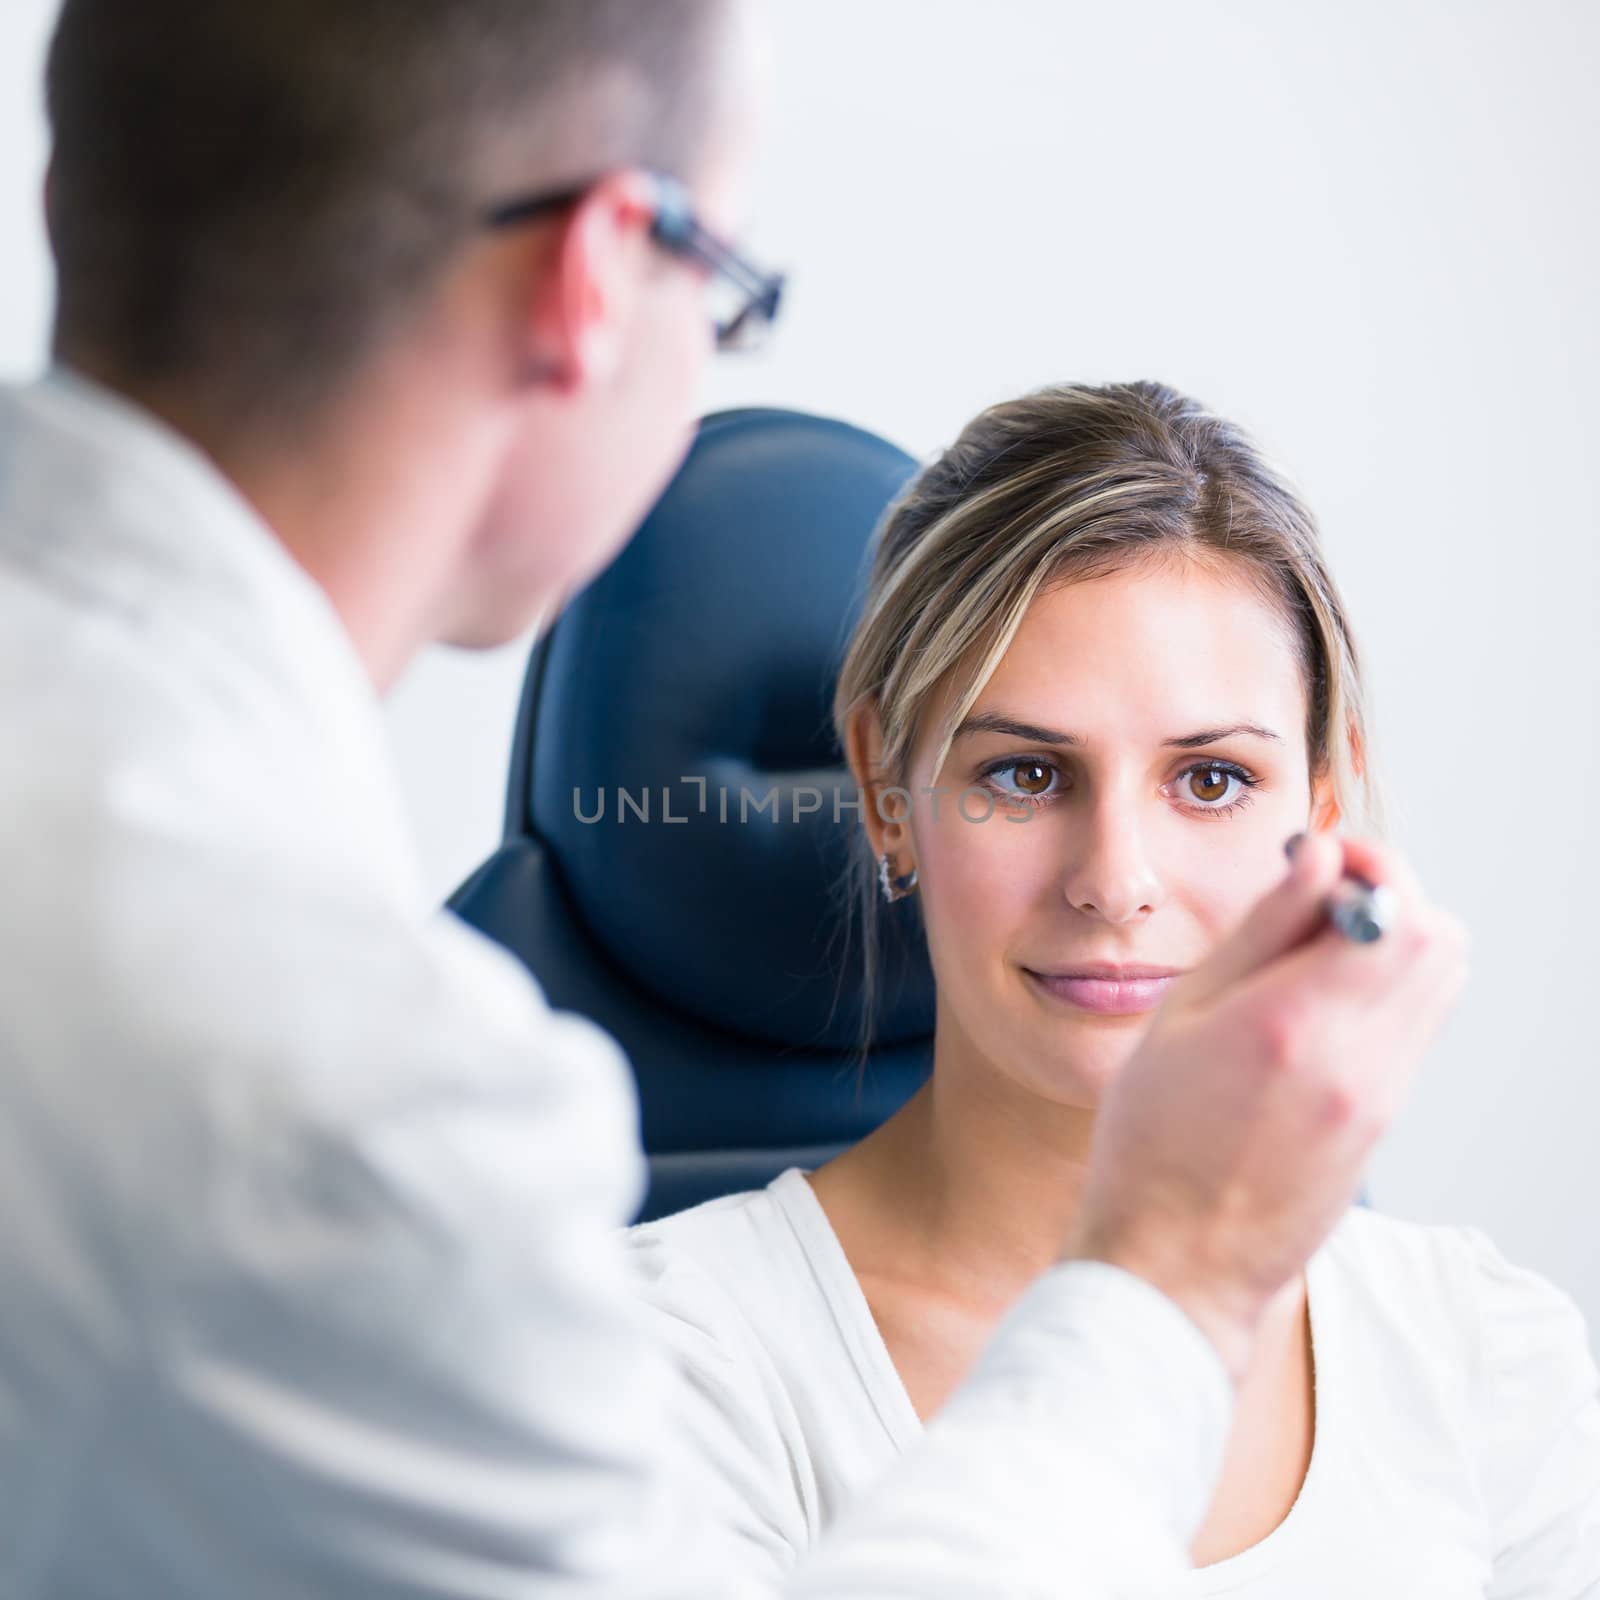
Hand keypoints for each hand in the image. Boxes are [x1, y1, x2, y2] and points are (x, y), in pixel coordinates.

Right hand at [1067, 831, 1468, 1379]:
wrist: (1177, 1262)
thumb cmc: (1153, 1139)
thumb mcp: (1181, 1015)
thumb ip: (1258, 931)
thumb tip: (1316, 858)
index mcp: (1296, 1022)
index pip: (1392, 907)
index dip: (1368, 861)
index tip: (1321, 855)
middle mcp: (1359, 1059)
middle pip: (1438, 937)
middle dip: (1390, 894)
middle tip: (1322, 895)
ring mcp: (1381, 1098)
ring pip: (1439, 981)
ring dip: (1393, 942)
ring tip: (1316, 951)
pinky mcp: (1384, 1125)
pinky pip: (1414, 1028)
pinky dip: (1384, 992)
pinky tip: (1313, 1006)